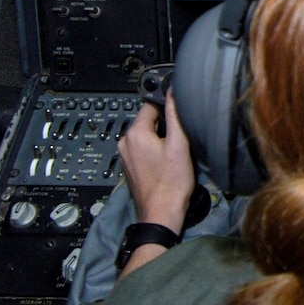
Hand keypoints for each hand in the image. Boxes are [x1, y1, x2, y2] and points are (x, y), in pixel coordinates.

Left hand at [118, 94, 195, 231]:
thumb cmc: (171, 183)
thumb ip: (174, 115)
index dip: (167, 108)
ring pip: (145, 135)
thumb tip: (172, 92)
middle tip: (179, 140)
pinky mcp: (129, 166)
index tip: (179, 118)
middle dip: (164, 125)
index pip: (150, 105)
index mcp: (135, 133)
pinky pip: (142, 149)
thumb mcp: (178, 144)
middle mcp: (125, 142)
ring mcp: (125, 155)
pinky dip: (153, 151)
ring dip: (159, 139)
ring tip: (173, 153)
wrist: (161, 212)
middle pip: (147, 120)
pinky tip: (165, 162)